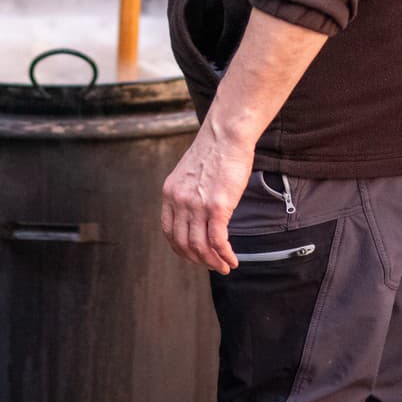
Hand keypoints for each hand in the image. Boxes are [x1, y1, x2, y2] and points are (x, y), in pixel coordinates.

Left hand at [161, 123, 252, 274]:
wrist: (226, 134)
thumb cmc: (214, 150)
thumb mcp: (190, 173)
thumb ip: (188, 193)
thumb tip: (197, 213)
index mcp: (170, 192)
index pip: (169, 231)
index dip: (181, 249)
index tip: (194, 256)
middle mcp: (179, 201)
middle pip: (183, 243)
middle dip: (198, 260)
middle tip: (212, 265)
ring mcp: (197, 205)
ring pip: (200, 247)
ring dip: (213, 262)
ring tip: (224, 266)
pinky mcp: (217, 207)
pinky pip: (218, 241)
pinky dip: (225, 255)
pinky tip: (232, 259)